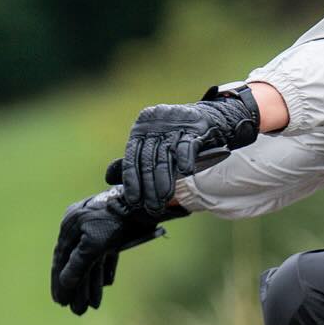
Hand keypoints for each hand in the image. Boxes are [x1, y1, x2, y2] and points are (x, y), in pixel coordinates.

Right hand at [50, 185, 183, 314]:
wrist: (146, 204)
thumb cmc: (118, 221)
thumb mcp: (95, 245)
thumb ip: (78, 265)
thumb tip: (64, 284)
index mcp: (71, 225)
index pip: (61, 259)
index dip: (60, 282)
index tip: (60, 302)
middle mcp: (81, 225)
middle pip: (76, 263)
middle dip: (78, 288)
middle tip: (78, 311)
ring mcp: (98, 228)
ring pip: (92, 261)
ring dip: (92, 284)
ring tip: (93, 306)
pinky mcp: (114, 231)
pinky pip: (106, 254)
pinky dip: (105, 269)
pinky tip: (107, 285)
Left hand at [120, 86, 259, 213]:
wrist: (213, 118)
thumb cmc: (181, 135)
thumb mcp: (157, 144)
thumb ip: (137, 159)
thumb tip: (110, 177)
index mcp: (142, 126)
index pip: (132, 156)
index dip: (132, 180)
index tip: (134, 200)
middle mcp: (155, 121)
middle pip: (149, 158)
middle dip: (149, 186)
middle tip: (151, 206)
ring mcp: (175, 121)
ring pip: (166, 155)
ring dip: (165, 180)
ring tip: (164, 199)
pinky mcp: (195, 124)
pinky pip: (187, 144)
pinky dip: (185, 159)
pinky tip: (186, 173)